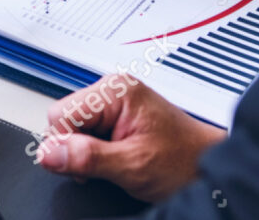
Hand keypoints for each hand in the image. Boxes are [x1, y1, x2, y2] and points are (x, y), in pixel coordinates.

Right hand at [37, 74, 225, 201]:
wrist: (210, 168)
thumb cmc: (185, 161)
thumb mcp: (133, 165)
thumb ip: (87, 157)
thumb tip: (48, 153)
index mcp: (115, 91)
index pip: (59, 114)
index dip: (66, 145)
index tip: (84, 166)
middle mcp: (112, 90)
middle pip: (63, 118)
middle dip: (76, 147)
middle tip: (106, 165)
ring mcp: (114, 102)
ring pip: (72, 127)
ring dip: (86, 150)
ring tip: (117, 161)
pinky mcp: (116, 116)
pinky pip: (86, 131)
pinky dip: (94, 150)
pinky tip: (116, 158)